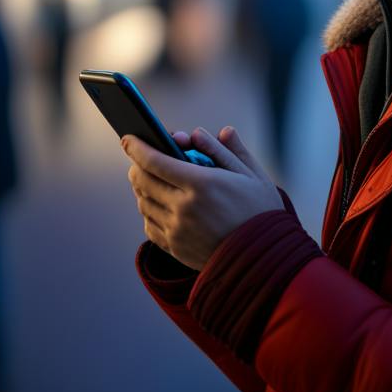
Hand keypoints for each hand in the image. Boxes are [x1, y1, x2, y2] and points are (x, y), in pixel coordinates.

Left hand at [123, 126, 283, 270]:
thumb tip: (200, 133)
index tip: (128, 138)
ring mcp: (176, 229)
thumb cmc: (261, 211)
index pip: (155, 161)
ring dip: (143, 186)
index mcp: (203, 184)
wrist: (263, 258)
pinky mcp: (174, 247)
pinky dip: (149, 210)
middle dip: (137, 164)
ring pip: (143, 202)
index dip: (137, 148)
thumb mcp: (252, 174)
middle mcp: (184, 207)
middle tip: (141, 157)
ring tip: (154, 178)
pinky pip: (149, 224)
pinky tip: (161, 204)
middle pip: (142, 180)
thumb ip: (226, 150)